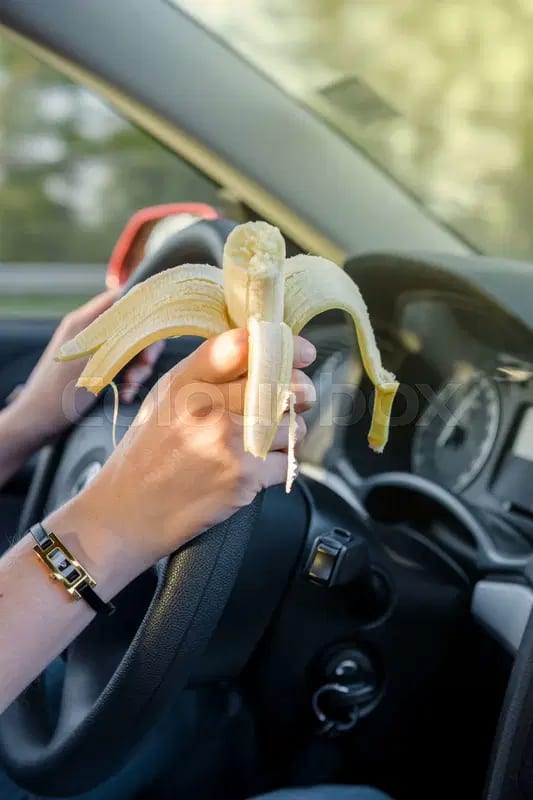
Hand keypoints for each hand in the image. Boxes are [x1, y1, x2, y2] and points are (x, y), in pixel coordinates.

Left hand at [8, 291, 163, 451]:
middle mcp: (91, 332)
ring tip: (131, 386)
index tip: (157, 324)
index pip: (120, 298)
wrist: (39, 422)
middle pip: (131, 327)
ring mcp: (95, 352)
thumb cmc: (59, 390)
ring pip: (130, 350)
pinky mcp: (98, 370)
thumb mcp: (92, 357)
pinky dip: (129, 381)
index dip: (142, 307)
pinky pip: (123, 368)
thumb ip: (117, 332)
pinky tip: (126, 395)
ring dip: (138, 369)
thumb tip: (141, 306)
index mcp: (85, 322)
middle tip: (146, 365)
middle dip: (143, 347)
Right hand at [53, 328, 315, 575]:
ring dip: (289, 431)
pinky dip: (279, 462)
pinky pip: (287, 459)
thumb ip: (206, 373)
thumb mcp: (164, 399)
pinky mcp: (243, 477)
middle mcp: (206, 406)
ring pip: (291, 423)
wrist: (127, 513)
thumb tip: (257, 351)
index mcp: (186, 381)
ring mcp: (227, 441)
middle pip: (282, 383)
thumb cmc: (147, 454)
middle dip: (301, 390)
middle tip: (299, 396)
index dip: (281, 344)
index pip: (241, 345)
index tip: (301, 352)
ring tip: (266, 438)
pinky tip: (258, 465)